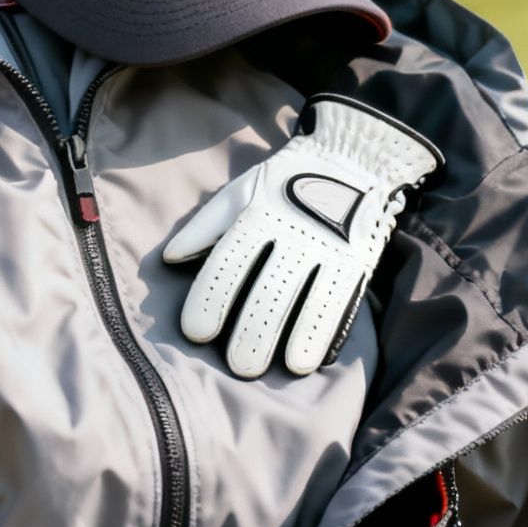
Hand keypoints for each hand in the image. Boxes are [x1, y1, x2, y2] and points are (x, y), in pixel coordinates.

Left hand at [163, 95, 440, 378]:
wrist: (353, 158)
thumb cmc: (284, 182)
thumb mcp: (241, 192)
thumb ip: (205, 227)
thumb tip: (170, 260)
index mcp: (259, 215)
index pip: (228, 261)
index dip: (210, 298)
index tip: (196, 332)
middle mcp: (294, 234)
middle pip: (270, 290)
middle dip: (252, 332)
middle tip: (238, 365)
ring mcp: (330, 250)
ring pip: (309, 301)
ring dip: (292, 338)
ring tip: (275, 367)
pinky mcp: (357, 262)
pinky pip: (340, 302)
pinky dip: (324, 333)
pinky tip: (310, 360)